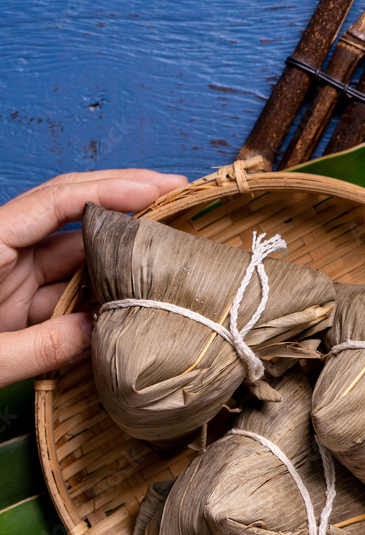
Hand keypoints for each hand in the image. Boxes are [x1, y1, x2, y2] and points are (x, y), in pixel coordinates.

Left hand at [0, 169, 186, 386]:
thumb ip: (44, 346)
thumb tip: (101, 330)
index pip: (59, 201)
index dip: (114, 188)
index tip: (162, 188)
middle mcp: (1, 251)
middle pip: (73, 217)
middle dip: (127, 206)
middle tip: (179, 200)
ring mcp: (9, 276)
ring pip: (75, 257)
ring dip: (118, 258)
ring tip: (168, 254)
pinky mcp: (15, 301)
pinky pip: (65, 291)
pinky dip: (98, 296)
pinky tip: (132, 298)